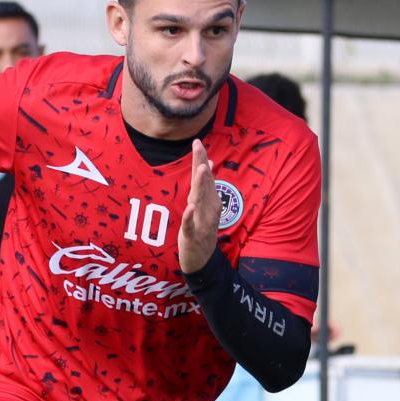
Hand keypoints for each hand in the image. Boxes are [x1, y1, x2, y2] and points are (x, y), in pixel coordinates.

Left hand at [177, 140, 218, 274]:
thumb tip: (209, 162)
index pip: (205, 177)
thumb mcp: (206, 205)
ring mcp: (201, 221)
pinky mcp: (193, 236)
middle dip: (201, 164)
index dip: (201, 159)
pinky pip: (190, 225)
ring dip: (200, 185)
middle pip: (203, 183)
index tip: (197, 141)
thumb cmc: (203, 229)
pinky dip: (189, 216)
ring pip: (199, 201)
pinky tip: (189, 207)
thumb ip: (207, 185)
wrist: (202, 258)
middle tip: (198, 146)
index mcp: (209, 200)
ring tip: (201, 169)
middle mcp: (207, 208)